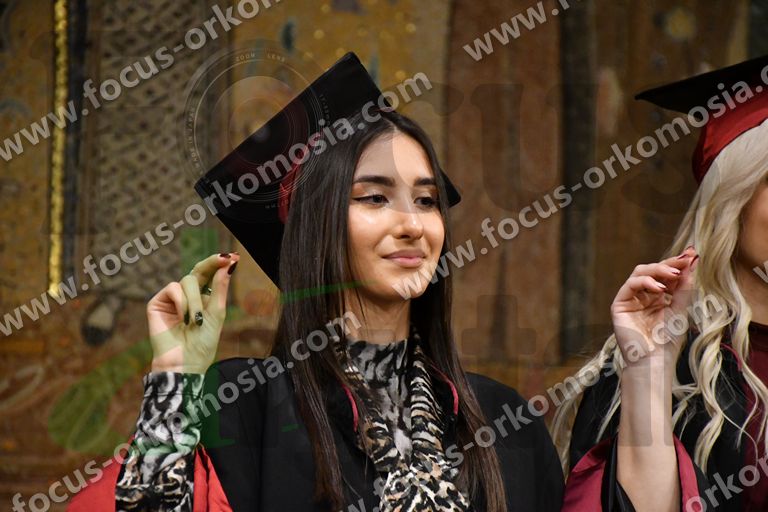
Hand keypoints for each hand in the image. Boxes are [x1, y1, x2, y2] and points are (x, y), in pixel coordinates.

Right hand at [148, 253, 239, 373]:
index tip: (232, 256)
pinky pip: (173, 288)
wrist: (185, 363)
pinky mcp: (157, 303)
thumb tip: (229, 263)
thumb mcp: (217, 314)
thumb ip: (220, 289)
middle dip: (211, 263)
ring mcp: (171, 299)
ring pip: (187, 281)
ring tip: (196, 320)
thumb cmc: (203, 343)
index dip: (218, 264)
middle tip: (223, 259)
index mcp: (203, 298)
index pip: (209, 275)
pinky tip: (183, 319)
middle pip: (198, 270)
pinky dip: (182, 303)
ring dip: (195, 300)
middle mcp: (186, 296)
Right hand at [611, 246, 697, 367]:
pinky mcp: (619, 304)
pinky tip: (660, 288)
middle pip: (652, 270)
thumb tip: (692, 261)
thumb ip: (684, 286)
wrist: (654, 359)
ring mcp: (630, 299)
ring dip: (658, 270)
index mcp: (657, 297)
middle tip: (684, 260)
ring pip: (640, 273)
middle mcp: (642, 295)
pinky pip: (630, 285)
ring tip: (674, 274)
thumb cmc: (668, 339)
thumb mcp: (681, 308)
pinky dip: (646, 282)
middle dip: (669, 264)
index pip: (665, 275)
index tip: (692, 255)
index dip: (677, 264)